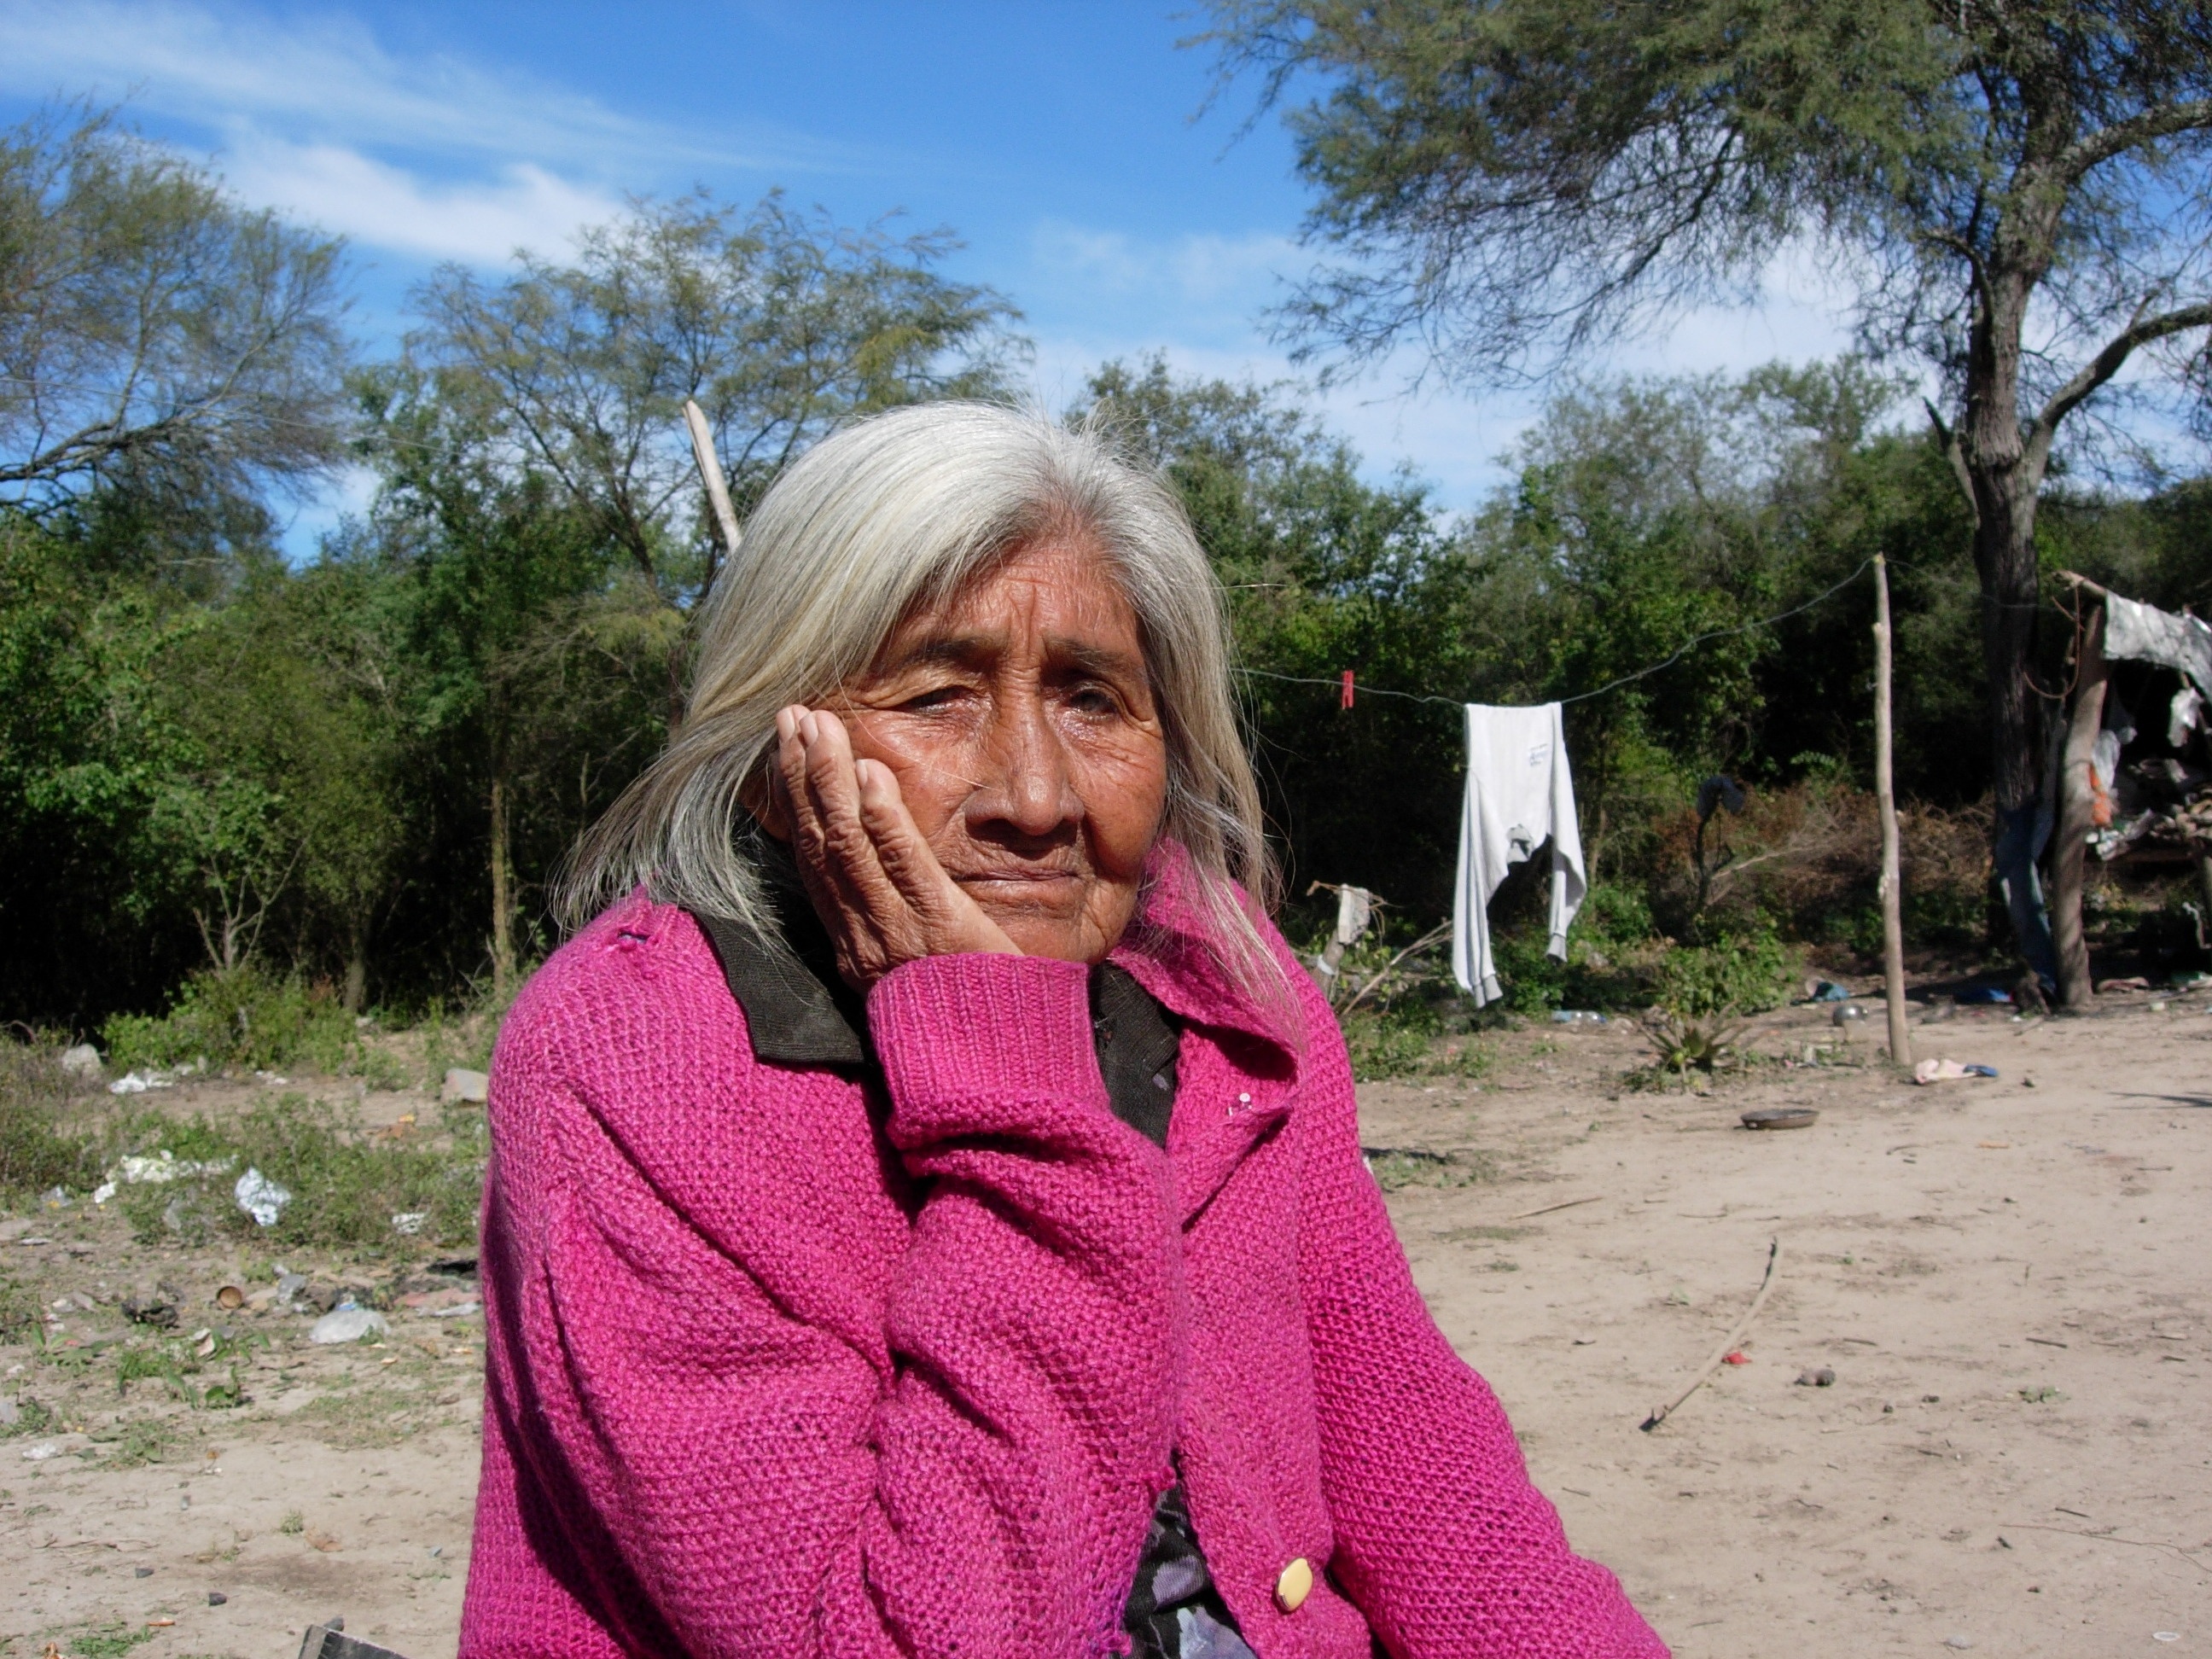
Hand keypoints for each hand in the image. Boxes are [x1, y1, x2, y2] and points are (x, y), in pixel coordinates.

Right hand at [769, 705, 1019, 988]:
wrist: (1005, 1069)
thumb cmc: (973, 1014)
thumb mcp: (922, 966)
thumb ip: (900, 921)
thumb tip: (886, 874)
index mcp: (858, 945)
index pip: (816, 861)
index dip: (798, 802)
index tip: (789, 750)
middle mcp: (865, 937)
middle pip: (823, 843)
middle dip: (804, 776)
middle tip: (791, 717)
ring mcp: (898, 932)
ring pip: (850, 847)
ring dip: (831, 781)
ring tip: (819, 725)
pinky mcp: (942, 927)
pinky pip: (904, 867)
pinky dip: (883, 819)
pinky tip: (872, 776)